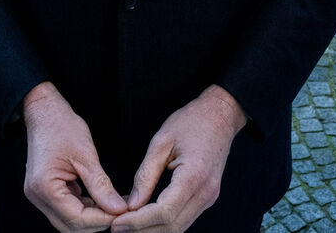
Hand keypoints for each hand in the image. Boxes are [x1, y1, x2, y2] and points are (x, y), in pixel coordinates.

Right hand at [23, 82, 127, 231]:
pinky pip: (65, 207)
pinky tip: (100, 199)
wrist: (44, 109)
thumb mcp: (86, 155)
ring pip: (68, 220)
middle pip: (70, 225)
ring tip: (114, 205)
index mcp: (45, 187)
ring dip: (91, 216)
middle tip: (120, 210)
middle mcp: (37, 196)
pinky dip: (83, 207)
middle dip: (97, 222)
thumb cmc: (62, 126)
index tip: (123, 212)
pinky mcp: (44, 190)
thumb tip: (118, 209)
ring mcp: (38, 195)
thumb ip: (101, 185)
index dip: (102, 220)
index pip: (76, 219)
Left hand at [110, 85, 246, 232]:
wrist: (219, 115)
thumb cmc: (191, 122)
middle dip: (142, 231)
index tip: (116, 224)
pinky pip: (183, 219)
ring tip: (126, 225)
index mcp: (195, 176)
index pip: (164, 212)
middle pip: (172, 226)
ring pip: (178, 227)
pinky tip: (144, 217)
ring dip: (152, 230)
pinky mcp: (206, 198)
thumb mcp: (162, 141)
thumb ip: (146, 174)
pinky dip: (162, 222)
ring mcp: (209, 198)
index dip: (138, 222)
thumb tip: (131, 205)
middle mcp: (206, 193)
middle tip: (116, 228)